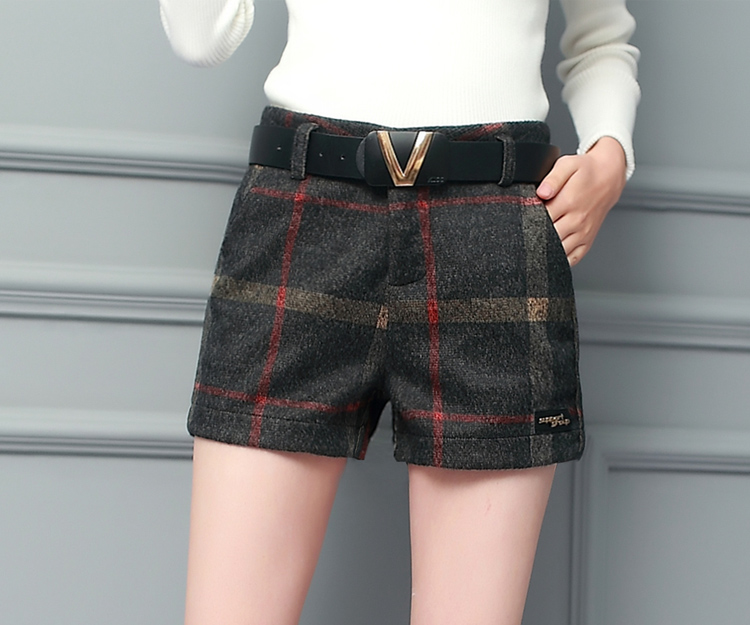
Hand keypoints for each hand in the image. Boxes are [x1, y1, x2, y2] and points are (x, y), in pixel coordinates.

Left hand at [536, 137, 626, 265]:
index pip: (540, 219)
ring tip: (537, 241)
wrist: (609, 177)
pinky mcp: (587, 241)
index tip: (522, 218)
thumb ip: (552, 178)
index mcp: (569, 202)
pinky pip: (572, 258)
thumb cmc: (586, 171)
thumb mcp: (568, 165)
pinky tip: (551, 253)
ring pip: (559, 251)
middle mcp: (577, 220)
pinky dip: (560, 259)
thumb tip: (542, 192)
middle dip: (534, 236)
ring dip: (545, 250)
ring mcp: (583, 233)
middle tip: (526, 232)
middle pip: (548, 238)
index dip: (528, 220)